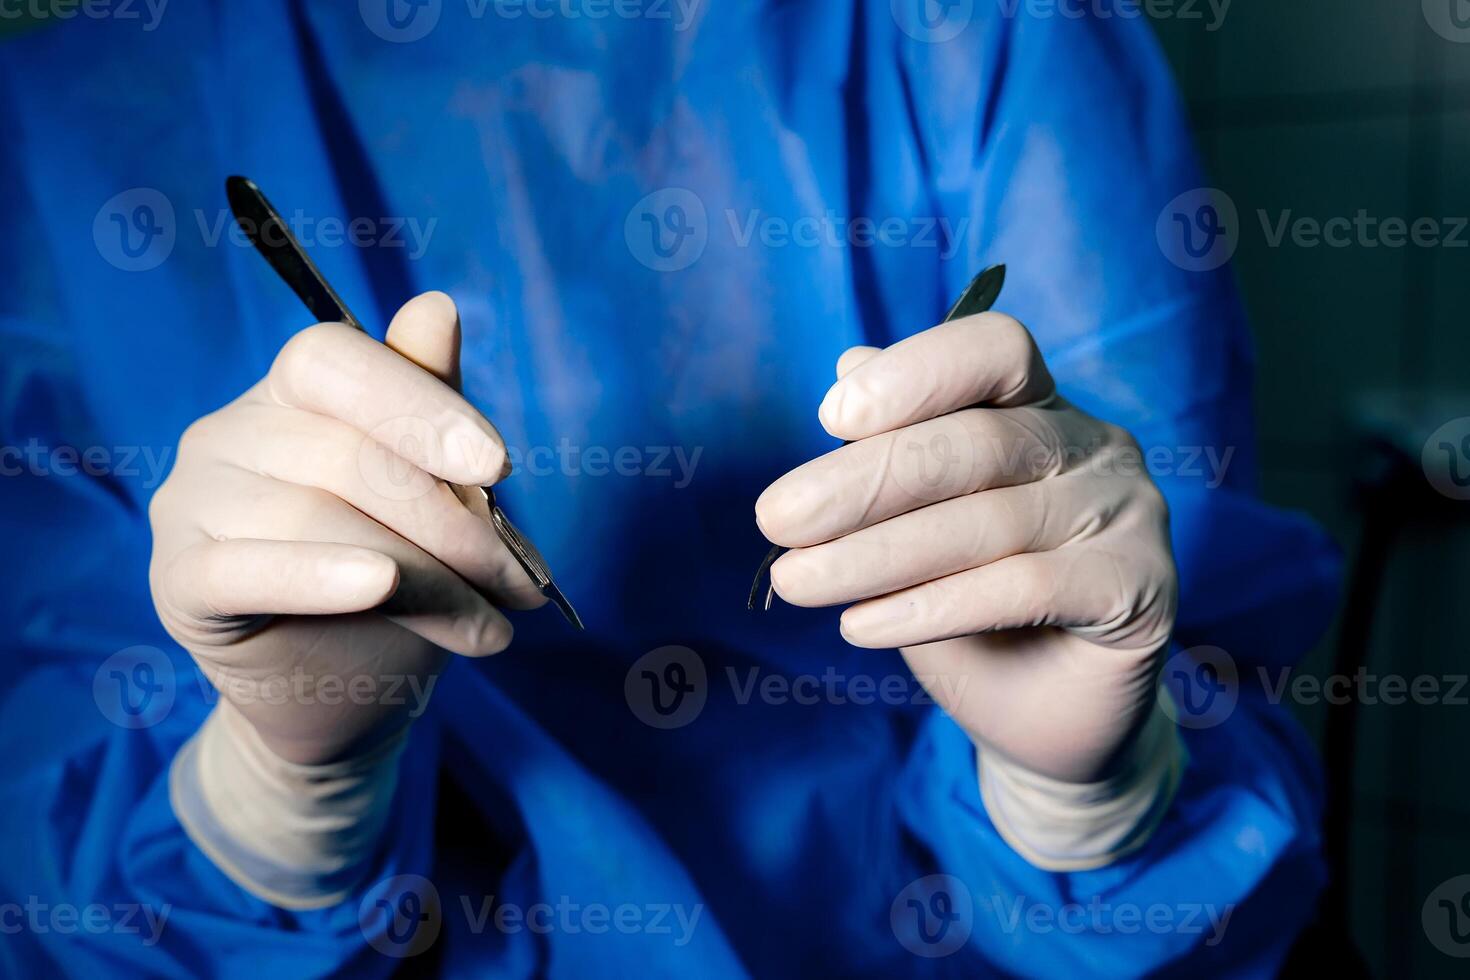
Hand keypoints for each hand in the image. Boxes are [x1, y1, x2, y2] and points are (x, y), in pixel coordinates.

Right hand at [149, 292, 542, 764]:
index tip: (499, 465)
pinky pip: (248, 568)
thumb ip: (430, 411)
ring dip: (427, 579)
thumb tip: (437, 306)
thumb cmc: (397, 586)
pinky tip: (380, 587)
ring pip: (321, 518)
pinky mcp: (176, 580)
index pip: (335, 359)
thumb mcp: (433, 501)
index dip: (419, 404)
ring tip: (489, 626)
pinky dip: (322, 577)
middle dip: (453, 524)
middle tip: (519, 581)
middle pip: (346, 452)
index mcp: (291, 396)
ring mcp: (190, 502)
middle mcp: (227, 433)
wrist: (344, 699)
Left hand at [755, 313, 1176, 783]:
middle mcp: (1095, 447)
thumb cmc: (970, 610)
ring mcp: (1128, 513)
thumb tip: (847, 365)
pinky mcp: (1141, 587)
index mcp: (1041, 407)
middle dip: (861, 482)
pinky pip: (1023, 586)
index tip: (829, 417)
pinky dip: (931, 607)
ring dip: (874, 555)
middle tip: (777, 519)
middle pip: (975, 442)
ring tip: (798, 583)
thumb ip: (894, 448)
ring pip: (987, 521)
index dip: (915, 373)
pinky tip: (862, 628)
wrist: (1040, 718)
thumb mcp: (915, 525)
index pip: (993, 350)